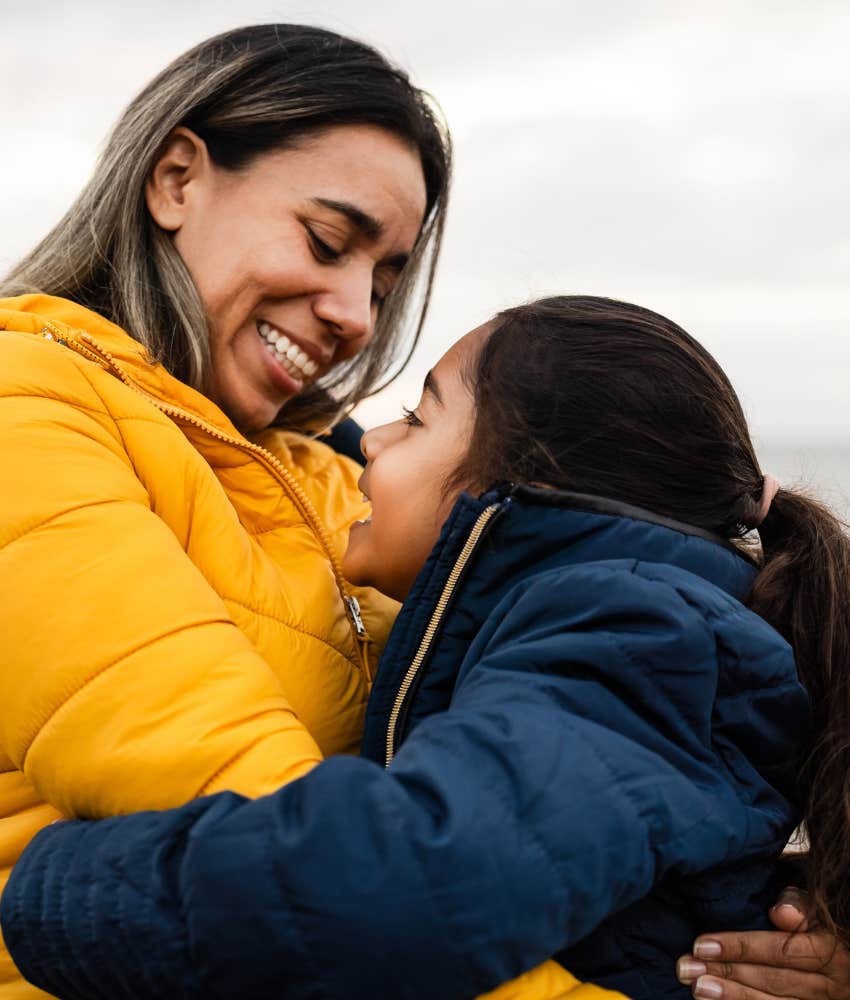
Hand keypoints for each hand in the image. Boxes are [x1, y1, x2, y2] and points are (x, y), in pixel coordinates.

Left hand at [675, 888, 849, 998]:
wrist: (839, 953)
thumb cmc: (819, 922)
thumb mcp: (817, 909)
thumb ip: (799, 906)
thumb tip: (779, 912)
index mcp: (830, 950)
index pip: (780, 950)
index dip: (740, 947)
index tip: (701, 944)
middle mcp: (830, 984)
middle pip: (773, 980)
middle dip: (727, 973)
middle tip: (687, 967)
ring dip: (733, 996)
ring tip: (698, 988)